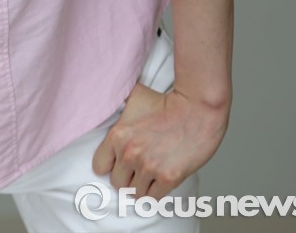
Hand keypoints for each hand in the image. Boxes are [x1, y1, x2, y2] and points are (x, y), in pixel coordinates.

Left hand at [92, 81, 228, 199]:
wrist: (196, 109)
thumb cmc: (167, 103)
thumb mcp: (135, 96)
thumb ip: (118, 103)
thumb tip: (109, 101)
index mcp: (118, 135)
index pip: (99, 166)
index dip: (109, 165)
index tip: (117, 163)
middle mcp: (130, 154)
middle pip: (117, 183)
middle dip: (126, 177)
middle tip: (136, 169)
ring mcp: (149, 167)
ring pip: (134, 193)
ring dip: (141, 186)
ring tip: (149, 175)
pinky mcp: (168, 178)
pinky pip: (152, 199)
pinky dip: (155, 192)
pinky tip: (159, 180)